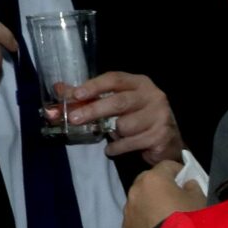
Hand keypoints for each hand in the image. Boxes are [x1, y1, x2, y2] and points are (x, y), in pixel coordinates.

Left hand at [64, 71, 181, 164]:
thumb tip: (59, 90)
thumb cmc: (138, 120)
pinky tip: (114, 148)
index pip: (115, 79)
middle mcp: (153, 96)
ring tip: (114, 135)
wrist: (168, 143)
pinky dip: (116, 148)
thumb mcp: (116, 105)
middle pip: (119, 102)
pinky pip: (129, 143)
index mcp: (140, 83)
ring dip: (113, 134)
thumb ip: (90, 97)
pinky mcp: (161, 136)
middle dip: (94, 110)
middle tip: (74, 119)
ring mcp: (160, 116)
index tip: (75, 95)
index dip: (94, 86)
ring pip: (124, 125)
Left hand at [122, 160, 207, 227]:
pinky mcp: (126, 226)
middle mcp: (136, 189)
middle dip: (160, 184)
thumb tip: (186, 185)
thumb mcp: (199, 199)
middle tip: (174, 195)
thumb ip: (192, 187)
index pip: (167, 165)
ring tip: (164, 213)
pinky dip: (145, 217)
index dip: (179, 170)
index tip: (187, 179)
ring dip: (150, 200)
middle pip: (148, 179)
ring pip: (140, 198)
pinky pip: (137, 215)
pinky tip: (156, 227)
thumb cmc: (187, 219)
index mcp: (154, 178)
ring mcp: (129, 208)